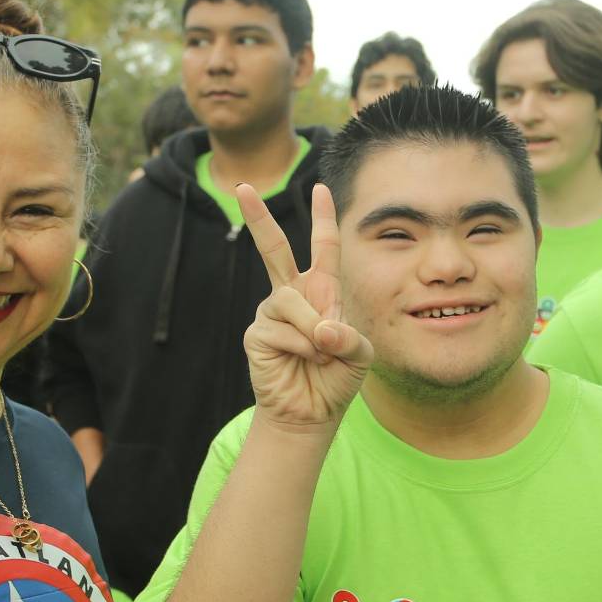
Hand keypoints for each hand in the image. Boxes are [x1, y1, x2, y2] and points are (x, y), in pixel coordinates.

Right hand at [239, 184, 371, 432]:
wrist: (311, 413)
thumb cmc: (335, 379)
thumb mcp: (359, 354)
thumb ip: (349, 335)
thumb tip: (321, 328)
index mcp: (321, 291)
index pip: (323, 247)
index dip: (323, 218)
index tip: (321, 188)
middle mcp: (292, 295)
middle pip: (273, 248)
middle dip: (258, 217)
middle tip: (242, 188)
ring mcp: (271, 313)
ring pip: (291, 301)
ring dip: (313, 330)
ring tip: (321, 352)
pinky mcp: (257, 333)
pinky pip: (283, 330)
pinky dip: (302, 347)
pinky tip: (302, 361)